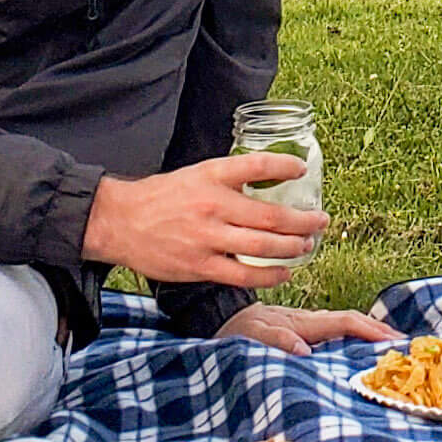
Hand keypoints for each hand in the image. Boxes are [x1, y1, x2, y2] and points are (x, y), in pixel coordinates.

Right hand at [81, 154, 328, 286]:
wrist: (119, 222)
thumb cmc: (162, 198)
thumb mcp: (196, 174)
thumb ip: (229, 179)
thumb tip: (268, 178)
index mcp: (212, 176)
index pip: (257, 165)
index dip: (285, 166)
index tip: (302, 169)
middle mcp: (213, 205)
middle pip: (272, 215)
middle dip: (304, 221)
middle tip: (321, 220)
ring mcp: (208, 238)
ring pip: (264, 246)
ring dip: (294, 247)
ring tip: (308, 245)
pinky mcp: (200, 266)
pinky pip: (244, 274)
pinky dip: (271, 275)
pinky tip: (285, 273)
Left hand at [218, 305, 401, 355]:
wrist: (220, 320)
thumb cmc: (235, 332)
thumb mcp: (250, 336)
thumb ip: (275, 340)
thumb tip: (305, 351)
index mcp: (303, 321)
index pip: (344, 322)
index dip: (369, 330)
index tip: (393, 341)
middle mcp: (310, 321)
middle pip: (352, 322)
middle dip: (379, 330)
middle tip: (406, 345)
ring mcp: (307, 325)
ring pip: (345, 326)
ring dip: (369, 333)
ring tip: (393, 348)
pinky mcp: (303, 331)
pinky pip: (334, 333)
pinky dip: (353, 337)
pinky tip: (362, 348)